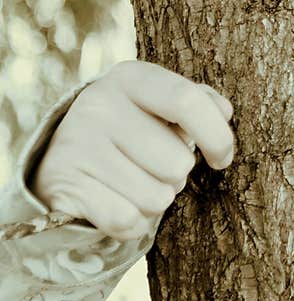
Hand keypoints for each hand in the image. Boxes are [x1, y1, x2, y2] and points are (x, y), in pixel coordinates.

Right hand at [31, 60, 235, 240]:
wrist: (64, 158)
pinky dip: (132, 223)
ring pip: (157, 198)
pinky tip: (115, 203)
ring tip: (132, 182)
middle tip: (153, 166)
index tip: (222, 159)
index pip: (188, 102)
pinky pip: (127, 221)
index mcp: (131, 77)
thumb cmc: (133, 129)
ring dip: (154, 199)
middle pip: (178, 163)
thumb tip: (223, 112)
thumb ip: (199, 103)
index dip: (217, 136)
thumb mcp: (162, 105)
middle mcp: (99, 104)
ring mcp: (77, 143)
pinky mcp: (63, 185)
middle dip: (177, 176)